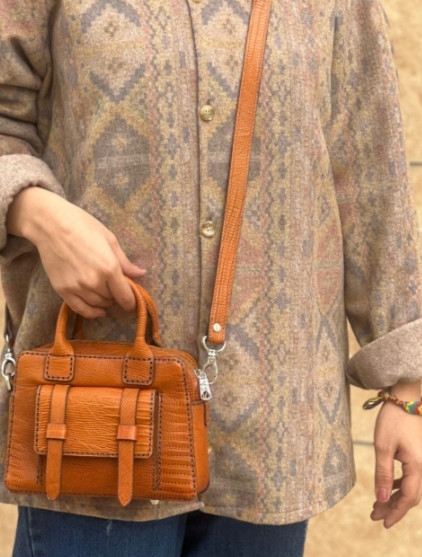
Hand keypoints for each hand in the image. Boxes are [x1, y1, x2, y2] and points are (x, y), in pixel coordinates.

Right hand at [7, 187, 145, 317]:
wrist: (50, 225)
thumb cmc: (82, 226)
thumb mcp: (109, 240)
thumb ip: (125, 262)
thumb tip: (141, 273)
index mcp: (109, 268)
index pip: (125, 296)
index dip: (131, 302)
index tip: (133, 302)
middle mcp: (94, 281)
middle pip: (112, 299)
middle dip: (117, 295)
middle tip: (115, 287)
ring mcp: (77, 288)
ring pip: (98, 304)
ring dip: (105, 301)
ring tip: (105, 292)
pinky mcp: (62, 290)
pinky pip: (80, 309)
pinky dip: (91, 312)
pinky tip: (98, 311)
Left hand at [371, 382, 421, 527]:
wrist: (405, 398)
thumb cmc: (393, 420)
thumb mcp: (383, 446)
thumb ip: (383, 474)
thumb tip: (382, 499)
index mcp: (417, 467)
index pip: (408, 498)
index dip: (396, 512)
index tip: (383, 523)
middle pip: (410, 496)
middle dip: (393, 507)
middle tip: (374, 515)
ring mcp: (421, 461)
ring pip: (410, 487)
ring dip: (394, 497)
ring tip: (376, 505)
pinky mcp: (417, 455)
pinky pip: (410, 477)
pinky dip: (398, 485)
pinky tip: (387, 488)